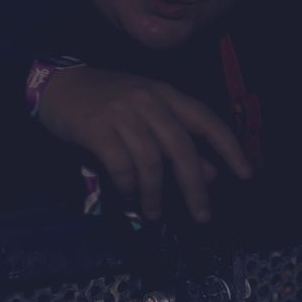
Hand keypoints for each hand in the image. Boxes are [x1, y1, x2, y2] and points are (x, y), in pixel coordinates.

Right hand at [35, 66, 251, 221]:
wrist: (56, 85)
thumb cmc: (105, 101)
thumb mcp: (146, 115)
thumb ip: (177, 141)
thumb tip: (212, 174)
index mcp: (164, 93)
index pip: (206, 119)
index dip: (229, 148)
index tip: (246, 175)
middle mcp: (147, 100)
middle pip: (181, 148)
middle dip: (195, 187)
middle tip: (202, 216)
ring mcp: (120, 113)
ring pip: (151, 161)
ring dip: (156, 194)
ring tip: (155, 213)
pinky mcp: (95, 128)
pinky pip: (121, 165)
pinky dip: (128, 187)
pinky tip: (128, 197)